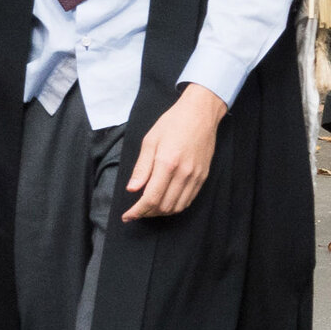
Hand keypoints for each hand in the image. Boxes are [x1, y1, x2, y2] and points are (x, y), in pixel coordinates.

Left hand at [121, 83, 225, 221]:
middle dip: (147, 213)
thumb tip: (132, 189)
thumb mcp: (150, 140)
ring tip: (149, 208)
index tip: (127, 216)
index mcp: (167, 163)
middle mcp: (183, 173)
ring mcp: (195, 176)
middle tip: (136, 211)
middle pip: (164, 206)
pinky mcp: (203, 176)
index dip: (137, 211)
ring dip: (161, 212)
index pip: (150, 198)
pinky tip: (166, 201)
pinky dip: (175, 206)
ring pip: (177, 207)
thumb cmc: (173, 123)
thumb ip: (141, 167)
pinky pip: (189, 200)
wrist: (200, 113)